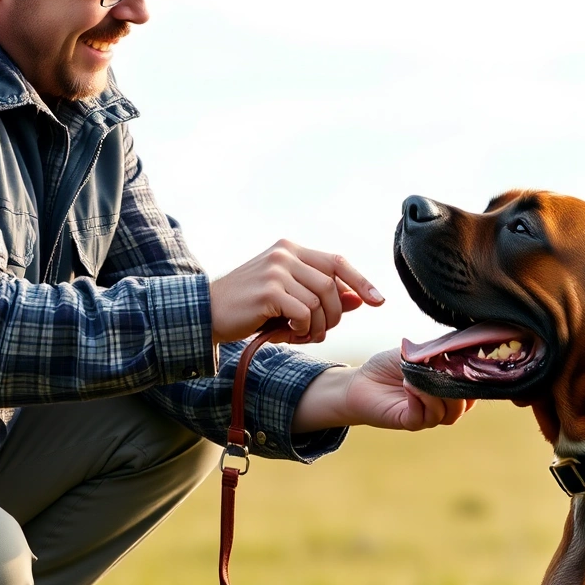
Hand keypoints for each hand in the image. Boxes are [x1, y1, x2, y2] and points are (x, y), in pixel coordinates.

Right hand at [209, 241, 383, 344]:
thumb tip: (359, 300)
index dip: (362, 281)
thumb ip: (322, 296)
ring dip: (316, 326)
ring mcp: (276, 270)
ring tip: (300, 335)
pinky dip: (301, 329)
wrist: (205, 312)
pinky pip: (304, 313)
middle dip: (334, 316)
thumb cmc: (248, 307)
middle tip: (318, 332)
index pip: (337, 262)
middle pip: (332, 286)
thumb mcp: (288, 298)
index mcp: (291, 249)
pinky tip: (287, 334)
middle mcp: (285, 253)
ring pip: (320, 302)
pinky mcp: (268, 290)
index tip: (379, 301)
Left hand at [295, 349, 473, 431]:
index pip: (472, 390)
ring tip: (418, 378)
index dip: (474, 379)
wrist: (360, 382)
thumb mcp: (417, 353)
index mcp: (446, 389)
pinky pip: (423, 418)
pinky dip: (419, 401)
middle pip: (464, 406)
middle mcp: (441, 405)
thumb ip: (439, 351)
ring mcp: (426, 416)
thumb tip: (462, 342)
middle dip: (459, 389)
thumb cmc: (388, 367)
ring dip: (436, 394)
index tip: (468, 362)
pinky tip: (409, 386)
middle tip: (446, 371)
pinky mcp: (409, 422)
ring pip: (447, 414)